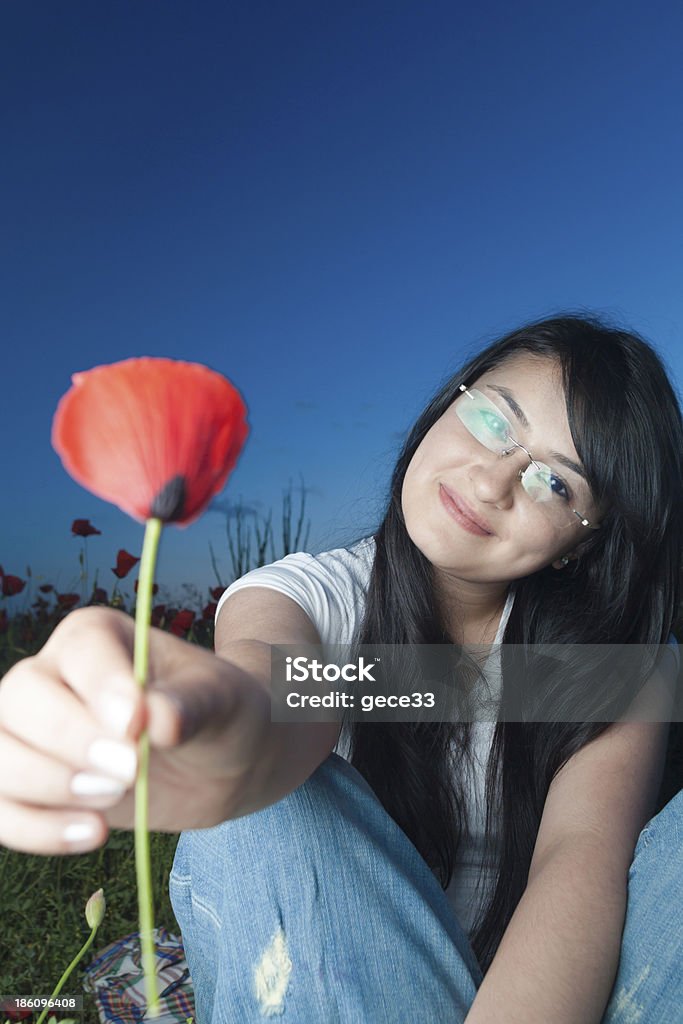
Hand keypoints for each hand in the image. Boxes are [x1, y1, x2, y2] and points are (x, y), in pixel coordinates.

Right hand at [0, 606, 266, 854]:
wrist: (217, 762)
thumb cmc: (218, 713)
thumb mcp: (222, 700)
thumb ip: (192, 704)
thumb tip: (158, 720)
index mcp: (96, 636)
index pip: (79, 650)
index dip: (101, 689)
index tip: (137, 728)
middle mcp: (50, 673)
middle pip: (19, 698)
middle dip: (69, 743)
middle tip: (131, 772)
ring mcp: (29, 730)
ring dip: (46, 787)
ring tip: (113, 801)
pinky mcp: (27, 783)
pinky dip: (33, 829)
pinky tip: (93, 835)